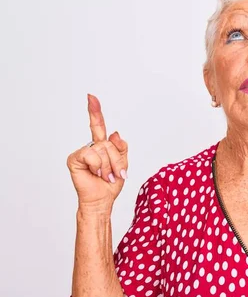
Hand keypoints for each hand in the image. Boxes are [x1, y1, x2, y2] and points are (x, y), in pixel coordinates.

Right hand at [66, 94, 128, 211]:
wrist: (102, 199)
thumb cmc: (111, 183)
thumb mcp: (123, 164)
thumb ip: (121, 148)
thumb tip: (114, 133)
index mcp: (102, 145)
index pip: (98, 125)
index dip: (95, 111)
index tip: (91, 97)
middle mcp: (91, 147)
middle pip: (109, 143)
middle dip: (116, 161)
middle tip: (115, 174)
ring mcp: (82, 152)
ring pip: (102, 149)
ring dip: (109, 166)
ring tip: (105, 176)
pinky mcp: (74, 159)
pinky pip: (91, 155)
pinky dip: (98, 166)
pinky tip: (95, 174)